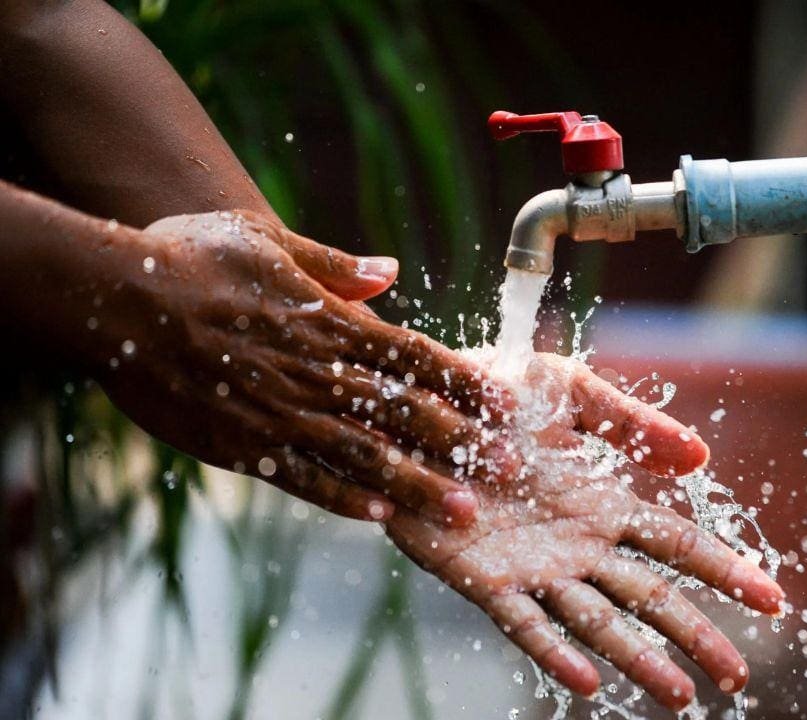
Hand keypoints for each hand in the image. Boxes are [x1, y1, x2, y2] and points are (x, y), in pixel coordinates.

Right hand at [90, 210, 515, 525]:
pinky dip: (344, 499)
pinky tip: (381, 518)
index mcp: (329, 322)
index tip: (506, 403)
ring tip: (463, 512)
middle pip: (405, 414)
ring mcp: (281, 415)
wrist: (116, 299)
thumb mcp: (267, 240)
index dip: (465, 381)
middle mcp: (316, 373)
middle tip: (512, 469)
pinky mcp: (243, 447)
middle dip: (463, 443)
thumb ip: (334, 264)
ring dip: (419, 486)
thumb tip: (391, 271)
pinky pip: (303, 480)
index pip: (414, 356)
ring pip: (365, 457)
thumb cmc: (191, 256)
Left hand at [387, 355, 784, 710]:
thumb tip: (702, 456)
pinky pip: (524, 624)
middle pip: (650, 597)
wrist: (415, 405)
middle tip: (738, 676)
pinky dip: (555, 652)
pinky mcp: (483, 579)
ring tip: (681, 695)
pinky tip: (585, 680)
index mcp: (602, 503)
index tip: (774, 599)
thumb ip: (630, 423)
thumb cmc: (493, 394)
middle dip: (697, 634)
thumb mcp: (568, 392)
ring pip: (598, 623)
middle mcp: (577, 544)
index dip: (725, 570)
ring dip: (639, 659)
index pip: (678, 545)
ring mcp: (534, 567)